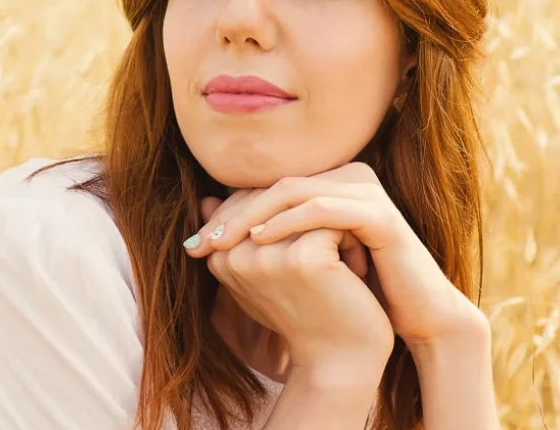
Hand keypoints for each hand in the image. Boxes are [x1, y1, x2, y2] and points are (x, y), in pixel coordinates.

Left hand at [186, 162, 485, 349]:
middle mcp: (349, 176)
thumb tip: (204, 206)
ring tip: (221, 241)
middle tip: (201, 240)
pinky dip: (287, 222)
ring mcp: (366, 191)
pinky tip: (260, 241)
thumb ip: (258, 234)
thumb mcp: (296, 261)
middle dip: (233, 214)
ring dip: (251, 215)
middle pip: (276, 185)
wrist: (410, 320)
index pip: (268, 188)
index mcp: (330, 182)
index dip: (229, 211)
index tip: (195, 241)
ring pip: (294, 191)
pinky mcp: (380, 214)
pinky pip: (323, 209)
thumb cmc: (351, 293)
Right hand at [189, 194, 394, 375]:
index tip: (304, 265)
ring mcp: (267, 256)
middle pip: (279, 200)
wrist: (339, 361)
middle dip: (308, 222)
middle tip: (328, 265)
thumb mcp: (264, 270)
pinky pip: (332, 222)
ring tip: (339, 270)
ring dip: (331, 230)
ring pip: (307, 207)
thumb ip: (237, 235)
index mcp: (219, 256)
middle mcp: (235, 255)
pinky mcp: (302, 257)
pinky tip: (352, 275)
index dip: (289, 221)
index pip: (254, 200)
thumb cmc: (304, 313)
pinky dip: (350, 243)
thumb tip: (206, 198)